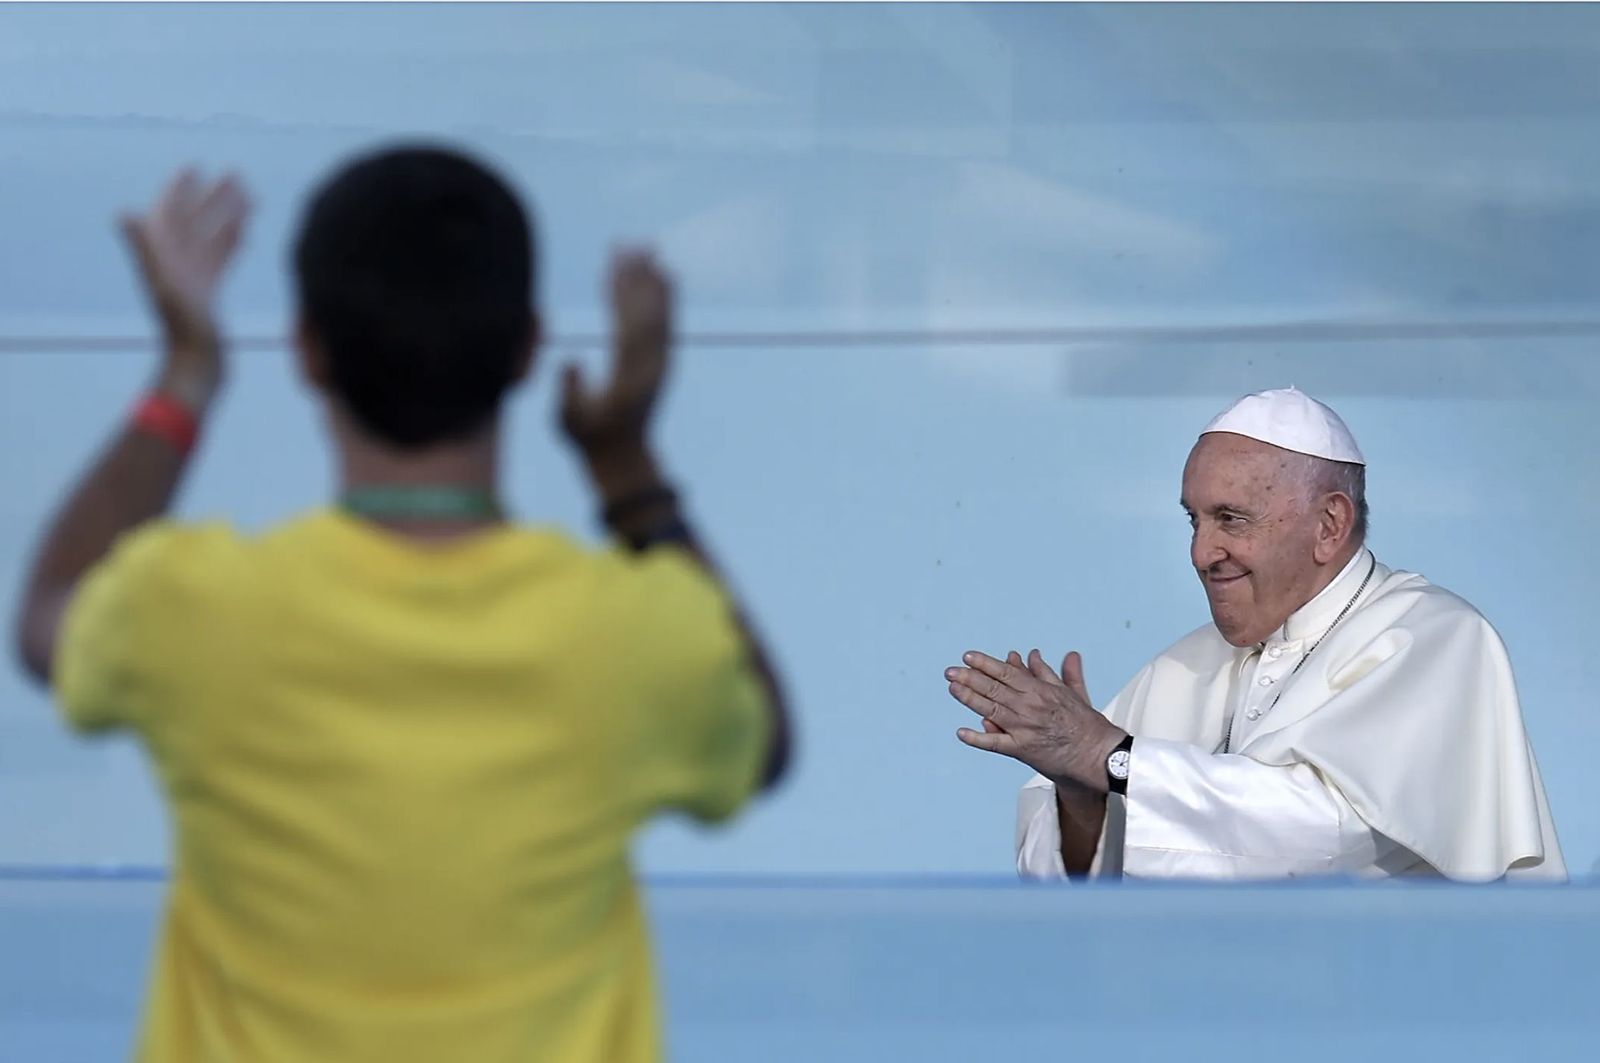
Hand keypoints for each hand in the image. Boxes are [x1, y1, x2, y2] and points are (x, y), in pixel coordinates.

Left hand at [121, 169, 249, 411]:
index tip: (194, 168)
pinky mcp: (209, 291)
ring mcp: (192, 277)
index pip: (169, 214)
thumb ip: (147, 250)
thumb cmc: (183, 329)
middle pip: (193, 220)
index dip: (179, 190)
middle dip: (210, 197)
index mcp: (162, 256)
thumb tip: (125, 214)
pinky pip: (220, 257)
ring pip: (210, 236)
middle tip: (234, 175)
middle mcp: (174, 263)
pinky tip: (247, 229)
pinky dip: (232, 240)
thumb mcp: (165, 286)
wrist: (198, 365)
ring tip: (248, 195)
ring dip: (226, 215)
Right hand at [560, 249, 671, 459]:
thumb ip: (569, 391)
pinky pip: (665, 324)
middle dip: (637, 277)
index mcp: (628, 379)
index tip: (614, 265)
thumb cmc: (589, 439)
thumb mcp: (569, 421)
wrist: (623, 458)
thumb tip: (570, 360)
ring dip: (652, 281)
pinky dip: (664, 297)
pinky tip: (664, 273)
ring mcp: (660, 364)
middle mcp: (651, 367)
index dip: (621, 295)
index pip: (626, 328)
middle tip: (630, 243)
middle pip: (645, 314)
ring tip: (646, 247)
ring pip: (659, 316)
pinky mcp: (662, 362)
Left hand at [946, 648, 1126, 791]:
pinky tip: (961, 732)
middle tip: (950, 671)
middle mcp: (1030, 706)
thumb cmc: (1086, 723)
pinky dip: (978, 738)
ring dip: (969, 699)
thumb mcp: (1071, 692)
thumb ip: (1050, 672)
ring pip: (991, 710)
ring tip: (953, 689)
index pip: (1007, 672)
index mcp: (1041, 690)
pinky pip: (996, 744)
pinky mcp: (1023, 750)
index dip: (985, 663)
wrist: (1098, 754)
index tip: (967, 656)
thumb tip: (1034, 653)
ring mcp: (1025, 728)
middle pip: (994, 688)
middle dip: (970, 678)